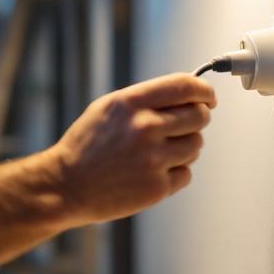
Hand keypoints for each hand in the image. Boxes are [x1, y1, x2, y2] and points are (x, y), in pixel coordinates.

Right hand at [50, 73, 215, 226]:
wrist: (65, 186)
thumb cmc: (85, 148)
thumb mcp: (107, 109)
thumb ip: (144, 100)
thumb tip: (185, 96)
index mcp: (130, 104)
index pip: (184, 86)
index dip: (203, 91)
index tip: (207, 98)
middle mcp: (144, 128)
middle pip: (199, 116)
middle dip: (197, 119)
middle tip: (185, 126)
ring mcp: (153, 159)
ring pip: (196, 145)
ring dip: (185, 148)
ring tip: (158, 154)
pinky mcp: (157, 187)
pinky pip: (186, 174)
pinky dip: (175, 173)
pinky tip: (151, 172)